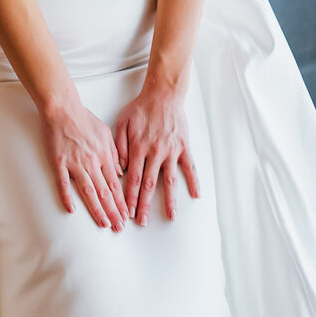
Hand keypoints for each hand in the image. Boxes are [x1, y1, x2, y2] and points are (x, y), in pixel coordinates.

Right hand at [40, 95, 127, 229]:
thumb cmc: (83, 119)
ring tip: (104, 223)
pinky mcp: (59, 163)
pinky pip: (63, 183)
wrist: (62, 108)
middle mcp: (92, 162)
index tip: (127, 215)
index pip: (116, 184)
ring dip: (97, 209)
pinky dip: (67, 197)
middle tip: (119, 227)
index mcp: (104, 155)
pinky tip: (71, 210)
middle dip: (114, 211)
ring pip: (89, 191)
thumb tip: (120, 172)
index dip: (122, 202)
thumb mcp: (106, 133)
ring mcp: (75, 163)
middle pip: (105, 192)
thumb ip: (114, 153)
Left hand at [114, 84, 199, 225]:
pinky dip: (194, 181)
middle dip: (145, 205)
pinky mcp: (184, 146)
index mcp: (138, 148)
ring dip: (170, 200)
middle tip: (142, 222)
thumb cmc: (141, 108)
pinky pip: (190, 167)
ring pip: (170, 180)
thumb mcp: (122, 123)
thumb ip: (119, 147)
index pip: (133, 179)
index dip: (130, 197)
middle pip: (150, 185)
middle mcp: (155, 152)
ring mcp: (171, 150)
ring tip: (172, 217)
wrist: (163, 94)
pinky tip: (196, 195)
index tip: (127, 212)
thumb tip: (120, 169)